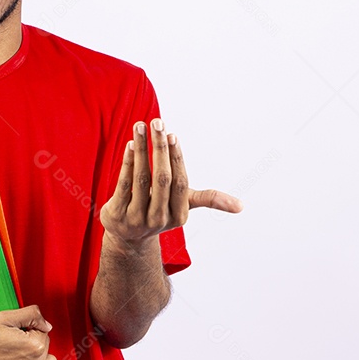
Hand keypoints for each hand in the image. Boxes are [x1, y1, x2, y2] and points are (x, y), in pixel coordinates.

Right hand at [0, 305, 56, 359]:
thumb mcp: (3, 317)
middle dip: (32, 342)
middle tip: (11, 343)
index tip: (14, 332)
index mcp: (34, 345)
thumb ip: (31, 315)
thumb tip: (46, 323)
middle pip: (45, 347)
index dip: (27, 328)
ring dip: (38, 359)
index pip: (42, 331)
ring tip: (19, 356)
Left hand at [100, 118, 242, 246]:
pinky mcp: (116, 214)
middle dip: (160, 147)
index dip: (176, 157)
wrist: (127, 237)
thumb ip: (208, 200)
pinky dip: (127, 162)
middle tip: (157, 122)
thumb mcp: (183, 206)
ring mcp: (136, 218)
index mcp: (179, 216)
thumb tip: (242, 206)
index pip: (180, 183)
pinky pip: (123, 184)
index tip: (172, 135)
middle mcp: (158, 219)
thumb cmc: (159, 210)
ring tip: (140, 126)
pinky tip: (130, 145)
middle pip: (162, 178)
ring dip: (141, 149)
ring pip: (141, 179)